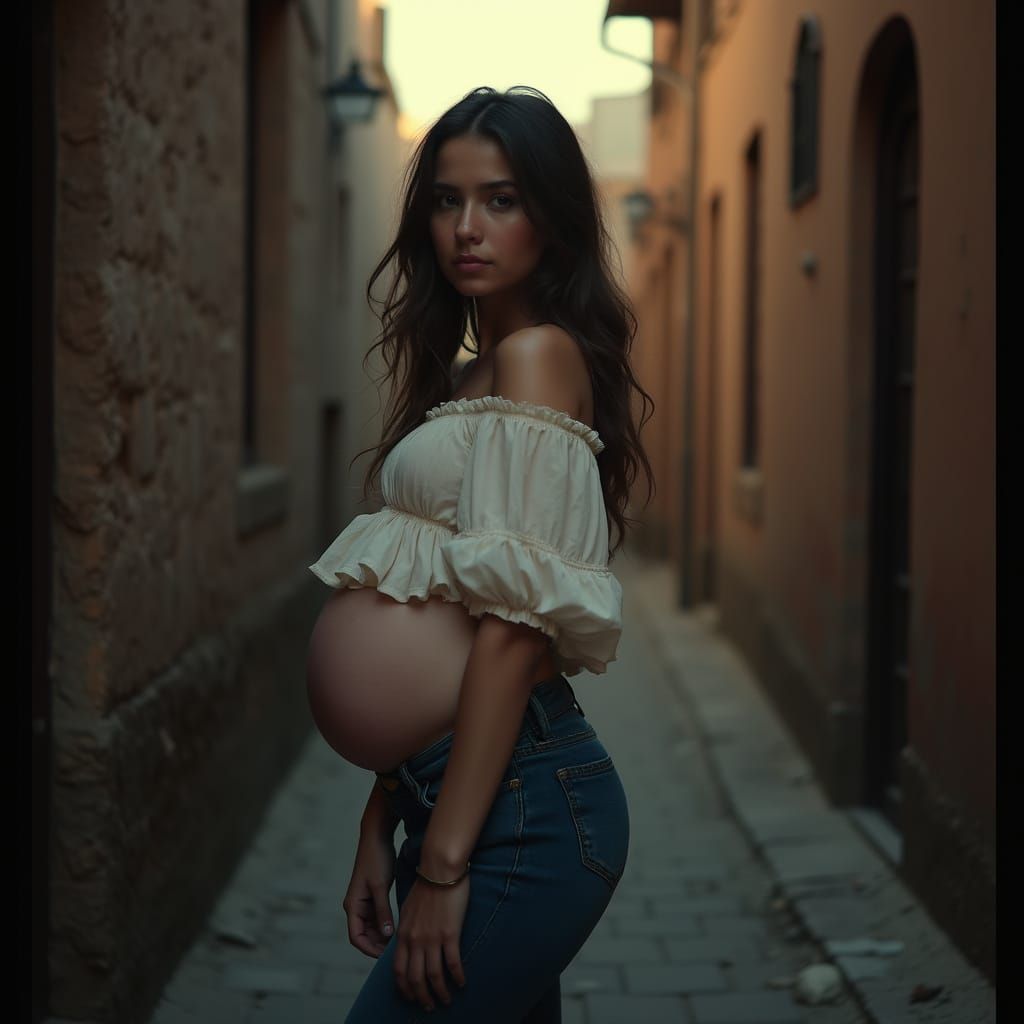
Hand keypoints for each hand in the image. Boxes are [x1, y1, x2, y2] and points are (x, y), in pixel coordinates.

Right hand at [342, 831, 396, 957]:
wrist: (377, 837)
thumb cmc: (376, 859)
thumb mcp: (380, 886)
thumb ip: (382, 911)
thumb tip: (386, 934)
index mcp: (352, 905)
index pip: (356, 937)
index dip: (369, 949)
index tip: (385, 956)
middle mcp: (356, 907)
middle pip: (364, 935)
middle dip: (378, 945)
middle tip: (397, 951)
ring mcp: (364, 902)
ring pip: (373, 928)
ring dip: (383, 936)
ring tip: (400, 943)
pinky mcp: (373, 897)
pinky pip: (378, 918)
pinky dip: (387, 925)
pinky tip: (400, 929)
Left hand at [393, 872, 469, 1011]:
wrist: (440, 868)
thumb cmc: (427, 884)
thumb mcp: (408, 907)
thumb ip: (407, 927)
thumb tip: (407, 940)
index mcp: (403, 933)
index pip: (398, 970)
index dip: (404, 988)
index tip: (411, 997)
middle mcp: (414, 940)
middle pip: (415, 978)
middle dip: (421, 997)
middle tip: (429, 1007)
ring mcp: (431, 938)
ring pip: (433, 976)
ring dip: (440, 993)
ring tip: (446, 1000)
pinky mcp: (450, 933)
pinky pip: (452, 963)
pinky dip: (457, 977)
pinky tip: (462, 983)